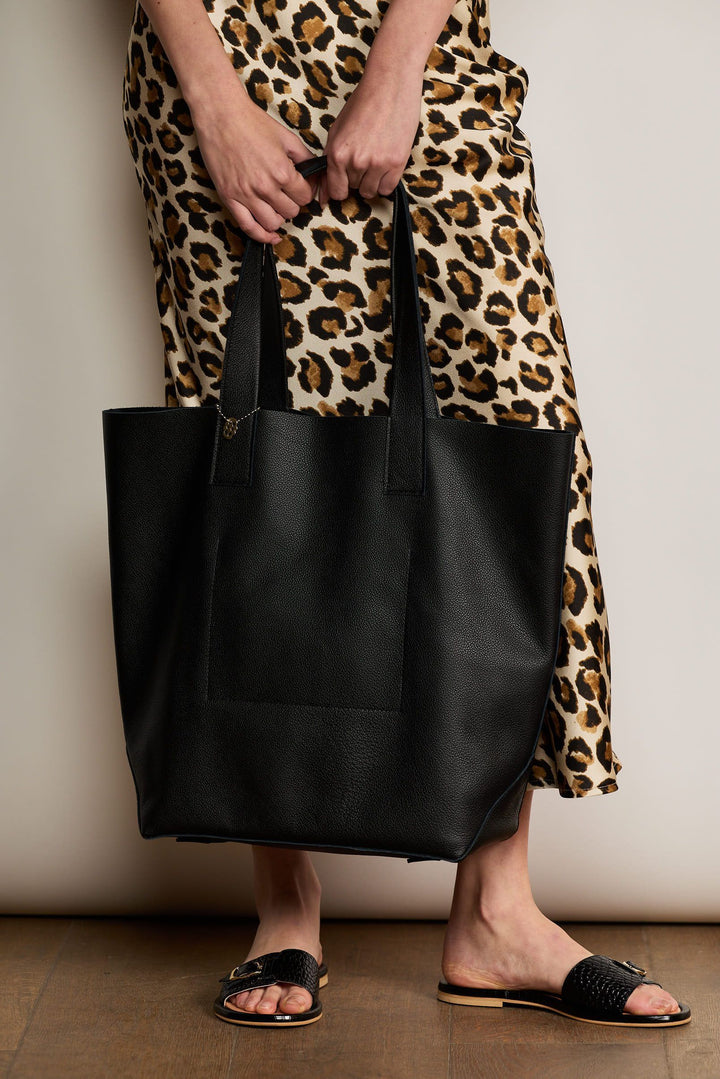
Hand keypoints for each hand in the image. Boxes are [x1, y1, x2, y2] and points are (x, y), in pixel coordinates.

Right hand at [190, 88, 317, 243]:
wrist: (220, 115)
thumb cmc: (252, 122)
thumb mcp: (286, 137)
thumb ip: (304, 158)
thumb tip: (316, 174)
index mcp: (282, 171)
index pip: (305, 197)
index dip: (305, 193)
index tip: (300, 188)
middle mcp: (265, 187)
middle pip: (291, 212)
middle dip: (292, 204)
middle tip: (287, 194)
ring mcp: (246, 195)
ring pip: (273, 223)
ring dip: (278, 218)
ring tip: (275, 206)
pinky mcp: (230, 198)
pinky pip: (248, 227)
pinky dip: (262, 236)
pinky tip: (270, 236)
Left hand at [317, 66, 423, 206]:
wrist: (390, 84)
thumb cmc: (363, 103)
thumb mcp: (337, 130)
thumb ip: (330, 160)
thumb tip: (325, 193)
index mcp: (337, 153)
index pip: (336, 191)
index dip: (341, 187)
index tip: (346, 181)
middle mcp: (356, 161)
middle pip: (354, 189)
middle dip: (357, 177)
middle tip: (365, 155)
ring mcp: (377, 164)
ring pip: (371, 191)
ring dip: (372, 180)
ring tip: (376, 158)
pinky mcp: (396, 163)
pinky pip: (387, 188)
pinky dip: (386, 180)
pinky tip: (386, 163)